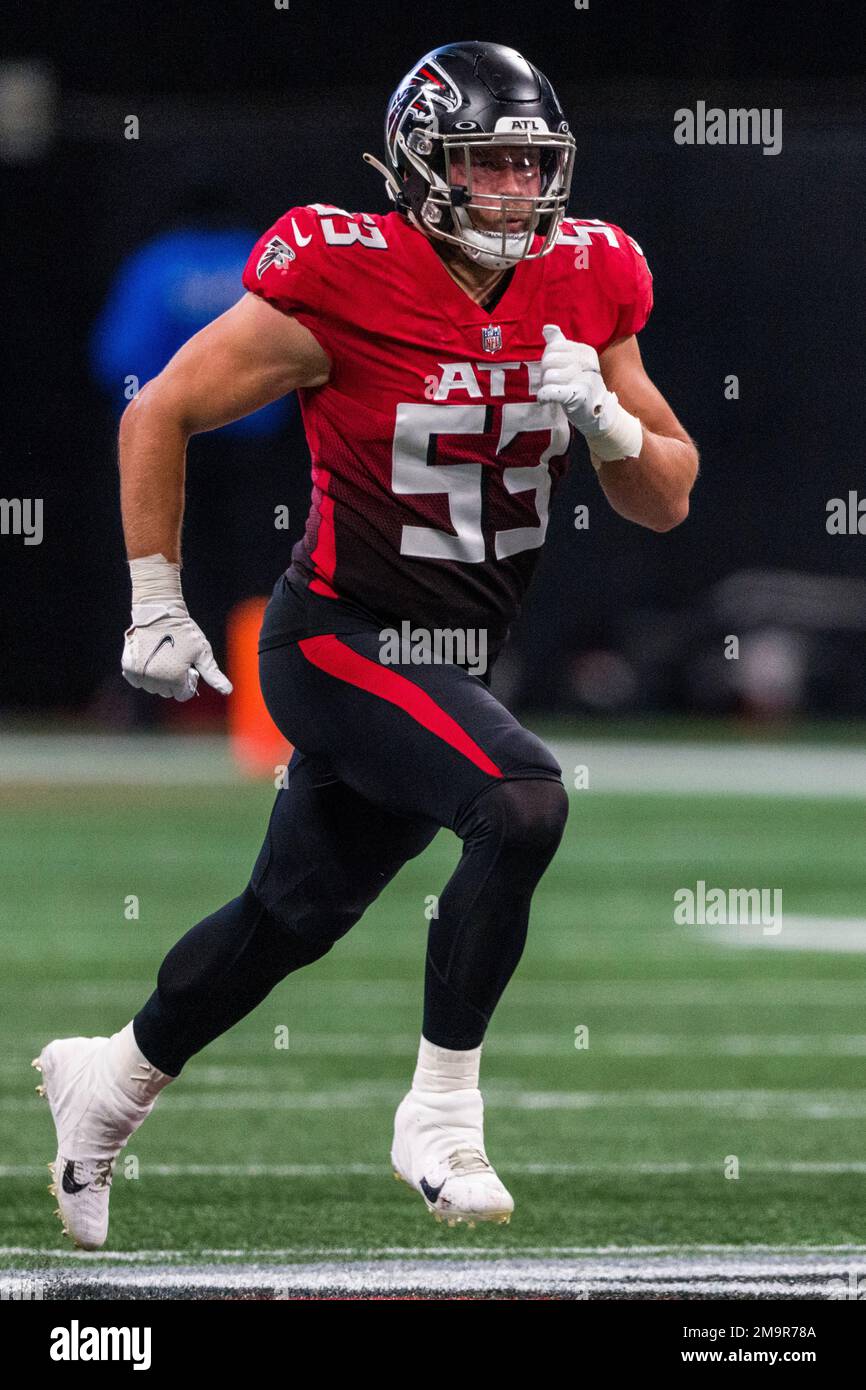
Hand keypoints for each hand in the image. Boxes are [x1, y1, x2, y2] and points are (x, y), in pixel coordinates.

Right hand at [121, 554, 232, 700]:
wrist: (159, 612)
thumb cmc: (184, 631)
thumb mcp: (202, 652)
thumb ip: (213, 674)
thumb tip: (228, 691)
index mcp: (175, 679)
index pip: (183, 695)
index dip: (189, 681)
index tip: (188, 667)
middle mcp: (156, 680)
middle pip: (167, 692)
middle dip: (173, 680)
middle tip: (176, 659)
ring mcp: (140, 674)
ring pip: (152, 688)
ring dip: (158, 678)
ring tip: (163, 657)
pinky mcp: (128, 667)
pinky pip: (137, 681)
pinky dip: (143, 674)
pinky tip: (150, 659)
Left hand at [536, 325, 615, 432]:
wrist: (597, 413)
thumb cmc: (581, 385)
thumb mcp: (573, 362)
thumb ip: (560, 344)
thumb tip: (547, 328)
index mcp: (584, 351)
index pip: (551, 348)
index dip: (548, 363)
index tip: (558, 372)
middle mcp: (586, 361)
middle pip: (547, 361)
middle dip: (546, 375)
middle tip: (557, 385)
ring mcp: (584, 378)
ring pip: (547, 376)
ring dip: (547, 387)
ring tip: (558, 393)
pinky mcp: (578, 395)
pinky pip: (550, 391)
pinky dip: (544, 396)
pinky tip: (545, 400)